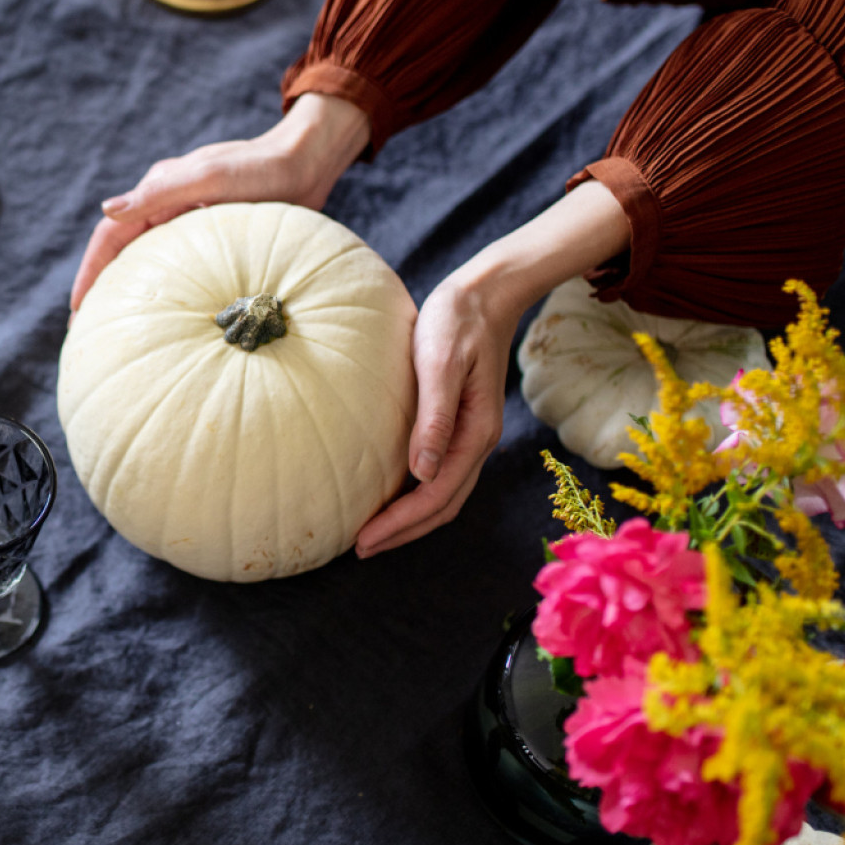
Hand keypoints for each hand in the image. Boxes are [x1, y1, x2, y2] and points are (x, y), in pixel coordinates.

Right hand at [68, 94, 368, 310]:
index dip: (90, 272)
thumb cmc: (262, 168)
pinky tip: (170, 320)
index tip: (78, 310)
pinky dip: (165, 291)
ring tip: (121, 330)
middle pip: (122, 251)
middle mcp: (168, 206)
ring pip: (147, 261)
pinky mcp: (215, 238)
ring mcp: (191, 223)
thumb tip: (108, 211)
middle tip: (88, 332)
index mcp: (160, 191)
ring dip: (129, 291)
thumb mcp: (209, 177)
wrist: (308, 164)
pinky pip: (179, 268)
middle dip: (101, 288)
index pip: (110, 234)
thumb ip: (160, 192)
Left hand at [353, 180, 633, 557]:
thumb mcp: (441, 363)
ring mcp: (471, 436)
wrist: (484, 295)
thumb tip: (421, 471)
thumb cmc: (457, 322)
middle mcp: (477, 442)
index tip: (364, 540)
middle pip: (442, 506)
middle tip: (360, 549)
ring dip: (411, 521)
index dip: (399, 523)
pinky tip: (392, 497)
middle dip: (402, 532)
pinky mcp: (460, 426)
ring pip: (444, 496)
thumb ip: (434, 417)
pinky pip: (441, 475)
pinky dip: (418, 497)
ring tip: (373, 535)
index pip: (434, 495)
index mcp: (474, 433)